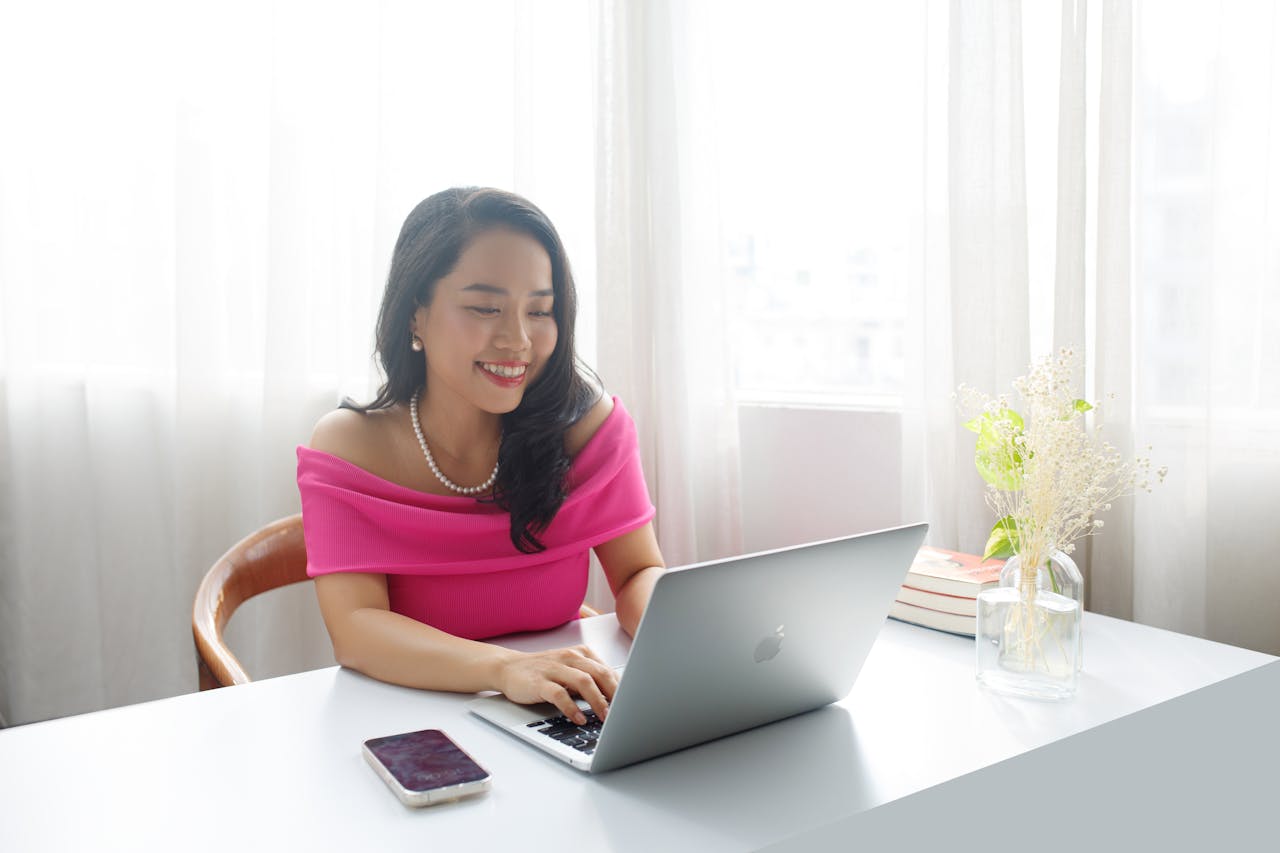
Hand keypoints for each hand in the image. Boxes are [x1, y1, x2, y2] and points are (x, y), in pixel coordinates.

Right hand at [496, 644, 617, 724]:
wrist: (508, 668)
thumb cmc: (543, 672)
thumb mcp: (569, 671)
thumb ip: (590, 680)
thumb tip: (616, 699)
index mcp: (581, 654)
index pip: (608, 670)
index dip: (622, 688)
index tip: (632, 704)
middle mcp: (570, 658)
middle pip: (600, 674)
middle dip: (615, 695)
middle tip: (624, 713)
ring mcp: (554, 669)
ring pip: (584, 681)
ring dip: (598, 701)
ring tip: (606, 718)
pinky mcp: (539, 682)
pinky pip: (559, 695)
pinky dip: (572, 708)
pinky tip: (579, 718)